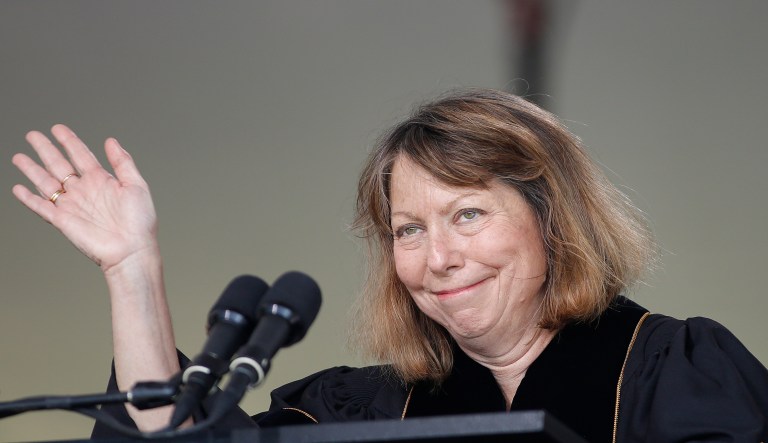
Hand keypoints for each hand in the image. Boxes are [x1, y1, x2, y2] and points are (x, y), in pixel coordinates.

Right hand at [12, 124, 157, 272]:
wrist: (131, 250)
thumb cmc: (140, 221)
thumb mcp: (136, 185)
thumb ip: (123, 162)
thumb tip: (110, 140)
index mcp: (102, 180)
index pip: (81, 155)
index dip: (69, 141)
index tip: (58, 128)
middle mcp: (84, 191)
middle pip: (59, 165)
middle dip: (45, 149)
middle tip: (32, 135)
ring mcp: (72, 205)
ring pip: (46, 183)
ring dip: (32, 170)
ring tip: (18, 157)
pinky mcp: (62, 221)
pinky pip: (41, 206)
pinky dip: (29, 198)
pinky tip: (18, 188)